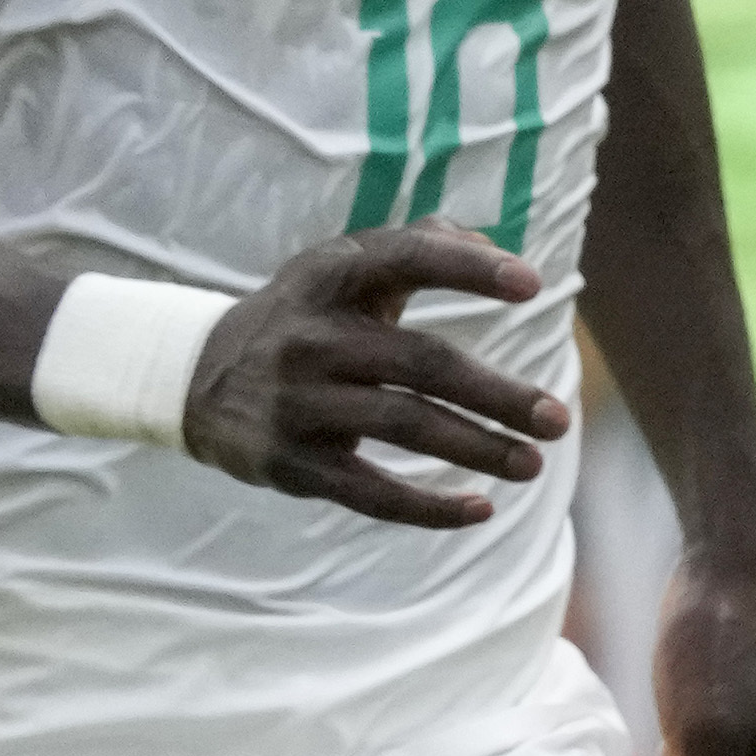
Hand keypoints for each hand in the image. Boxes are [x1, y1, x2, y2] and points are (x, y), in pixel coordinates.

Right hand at [179, 226, 562, 529]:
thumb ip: (420, 245)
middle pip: (421, 361)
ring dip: (477, 448)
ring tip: (531, 464)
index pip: (405, 258)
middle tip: (558, 420)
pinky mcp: (293, 462)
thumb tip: (497, 251)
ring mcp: (299, 401)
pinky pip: (370, 492)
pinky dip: (428, 506)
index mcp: (329, 277)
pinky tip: (478, 510)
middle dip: (497, 394)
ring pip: (404, 425)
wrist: (197, 376)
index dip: (468, 269)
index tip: (534, 285)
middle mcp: (312, 336)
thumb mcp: (343, 269)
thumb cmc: (304, 315)